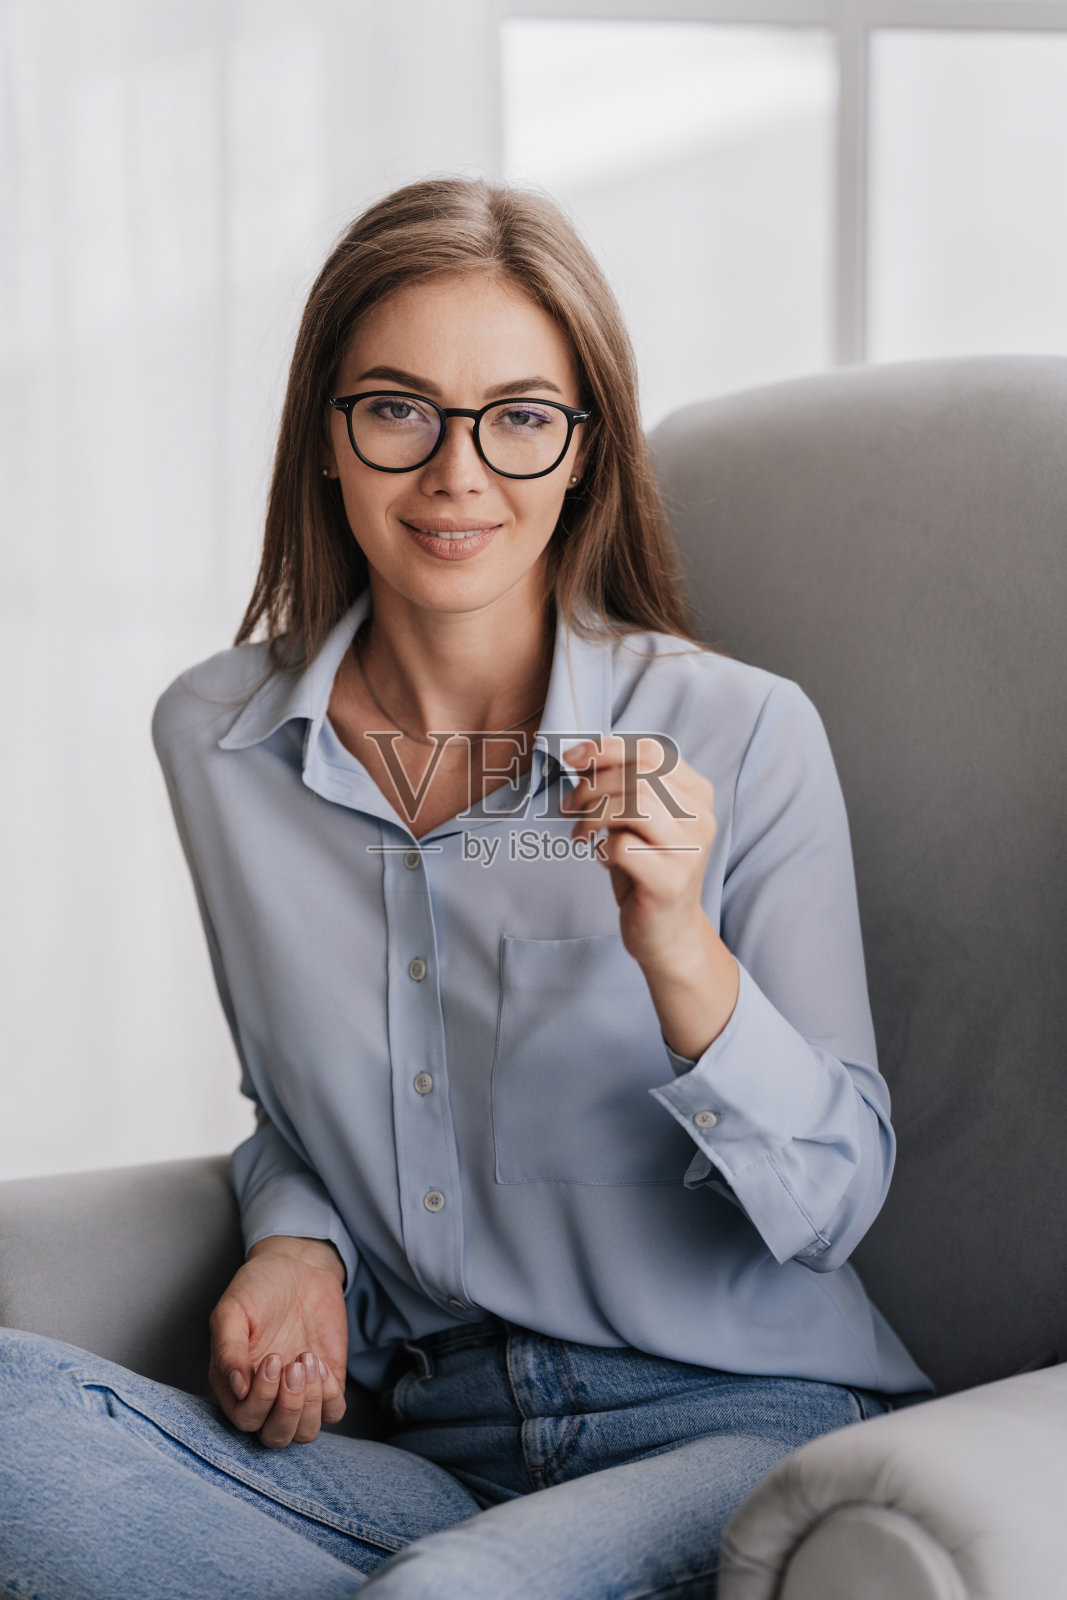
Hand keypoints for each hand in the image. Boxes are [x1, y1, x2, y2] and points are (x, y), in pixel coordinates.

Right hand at [209, 1235, 348, 1448]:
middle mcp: (266, 1397)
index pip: (245, 1420)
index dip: (262, 1398)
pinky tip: (321, 1362)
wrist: (298, 1266)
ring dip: (310, 1402)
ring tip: (308, 1358)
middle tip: (294, 1363)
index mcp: (235, 1385)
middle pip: (276, 1437)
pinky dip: (330, 1396)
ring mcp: (298, 1393)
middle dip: (288, 1407)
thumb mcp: (232, 1310)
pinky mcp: (327, 1383)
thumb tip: (238, 1389)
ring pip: (305, 1433)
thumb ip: (228, 1349)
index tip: (272, 1357)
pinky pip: (334, 1413)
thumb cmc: (258, 1287)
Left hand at [561, 736, 737, 1058]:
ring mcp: (688, 851)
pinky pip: (623, 845)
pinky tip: (601, 859)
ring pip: (636, 804)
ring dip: (594, 813)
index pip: (653, 753)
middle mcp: (700, 820)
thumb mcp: (637, 822)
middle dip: (594, 784)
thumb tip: (581, 756)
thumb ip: (621, 788)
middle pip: (640, 775)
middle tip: (569, 805)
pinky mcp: (670, 881)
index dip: (607, 749)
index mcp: (697, 796)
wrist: (667, 935)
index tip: (573, 758)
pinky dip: (601, 848)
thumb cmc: (646, 871)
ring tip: (580, 832)